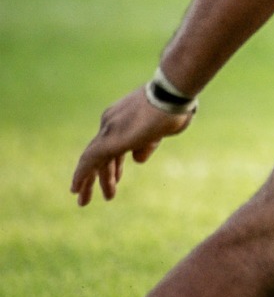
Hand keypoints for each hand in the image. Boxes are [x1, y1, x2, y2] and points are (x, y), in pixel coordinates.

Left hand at [73, 88, 191, 205]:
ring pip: (92, 159)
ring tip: (83, 202)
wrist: (170, 94)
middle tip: (98, 194)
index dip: (115, 164)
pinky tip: (76, 189)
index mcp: (123, 118)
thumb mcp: (162, 130)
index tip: (116, 177)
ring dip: (89, 181)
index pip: (115, 145)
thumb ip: (147, 145)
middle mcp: (110, 123)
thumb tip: (136, 160)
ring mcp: (108, 130)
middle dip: (99, 175)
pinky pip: (89, 161)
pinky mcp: (108, 141)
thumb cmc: (174, 108)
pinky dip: (81, 175)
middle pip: (100, 153)